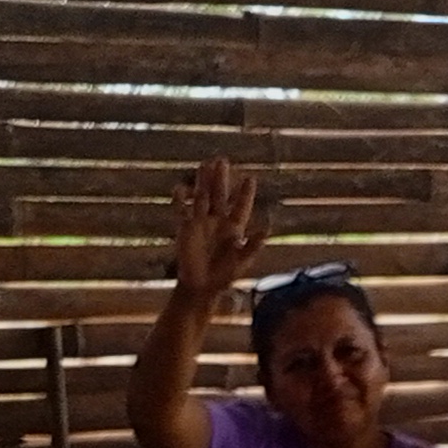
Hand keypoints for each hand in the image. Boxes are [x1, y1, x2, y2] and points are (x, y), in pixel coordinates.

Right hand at [168, 157, 262, 297]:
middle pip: (220, 195)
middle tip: (223, 160)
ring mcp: (201, 223)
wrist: (201, 287)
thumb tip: (267, 229)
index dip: (245, 193)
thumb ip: (253, 246)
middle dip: (221, 179)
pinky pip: (182, 211)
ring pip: (202, 197)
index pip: (241, 206)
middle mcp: (218, 222)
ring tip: (205, 164)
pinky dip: (180, 200)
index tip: (250, 178)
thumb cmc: (224, 277)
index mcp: (234, 229)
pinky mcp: (186, 229)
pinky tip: (179, 188)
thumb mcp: (241, 262)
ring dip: (203, 182)